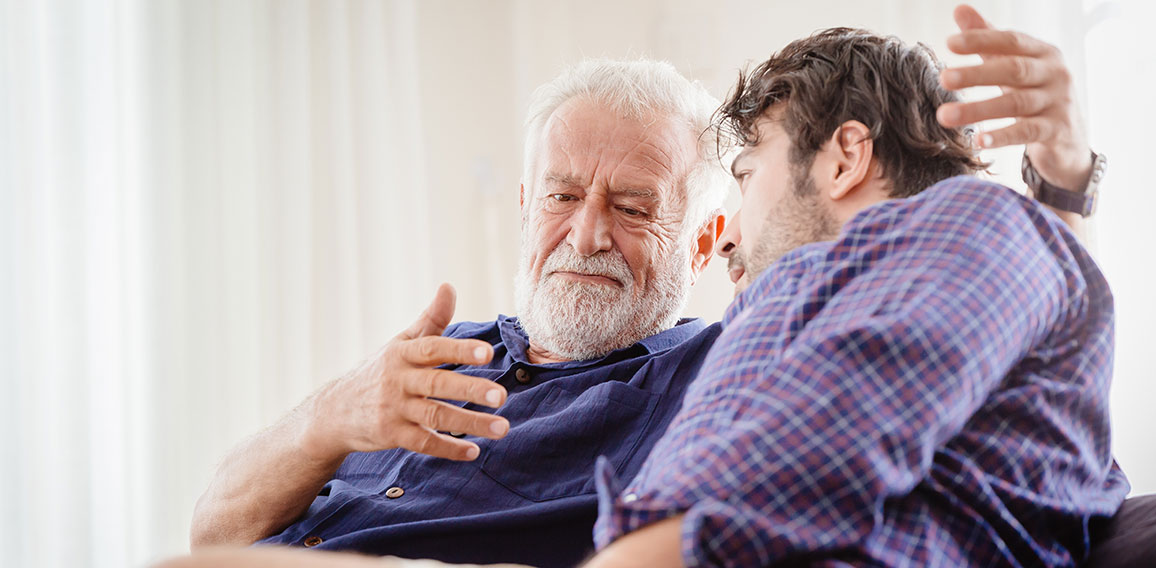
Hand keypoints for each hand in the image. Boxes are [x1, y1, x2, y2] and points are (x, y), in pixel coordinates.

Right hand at [298, 283, 508, 462]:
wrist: (334, 411)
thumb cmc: (378, 372)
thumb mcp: (400, 343)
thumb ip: (430, 319)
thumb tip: (449, 286)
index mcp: (403, 353)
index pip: (433, 348)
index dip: (460, 349)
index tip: (488, 352)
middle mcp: (398, 379)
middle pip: (438, 383)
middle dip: (471, 390)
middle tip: (502, 396)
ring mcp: (393, 409)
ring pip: (435, 416)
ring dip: (470, 423)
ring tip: (502, 427)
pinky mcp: (391, 435)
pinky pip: (423, 443)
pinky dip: (449, 449)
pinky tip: (473, 452)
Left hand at [937, 4, 1092, 190]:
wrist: (1069, 136)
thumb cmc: (1034, 92)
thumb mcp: (1013, 63)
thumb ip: (988, 40)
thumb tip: (959, 8)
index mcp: (1043, 52)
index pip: (1011, 40)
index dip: (981, 40)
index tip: (949, 43)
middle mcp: (1054, 73)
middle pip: (1014, 69)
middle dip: (976, 74)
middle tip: (943, 78)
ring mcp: (1058, 102)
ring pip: (1015, 104)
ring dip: (977, 110)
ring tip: (944, 116)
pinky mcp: (1057, 131)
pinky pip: (1026, 132)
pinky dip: (1001, 136)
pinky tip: (977, 140)